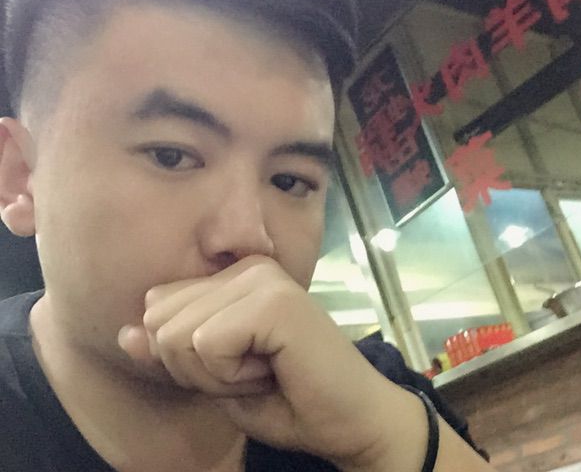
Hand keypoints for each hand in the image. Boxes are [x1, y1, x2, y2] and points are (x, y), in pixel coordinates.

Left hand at [118, 255, 427, 469]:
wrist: (349, 421)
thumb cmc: (286, 399)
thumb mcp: (212, 378)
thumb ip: (170, 351)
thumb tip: (124, 334)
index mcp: (233, 276)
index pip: (157, 308)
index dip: (185, 358)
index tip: (238, 367)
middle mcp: (246, 265)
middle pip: (159, 322)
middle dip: (195, 368)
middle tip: (251, 372)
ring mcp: (261, 278)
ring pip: (176, 335)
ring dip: (213, 375)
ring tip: (264, 370)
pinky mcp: (273, 301)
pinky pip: (206, 344)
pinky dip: (229, 377)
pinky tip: (272, 370)